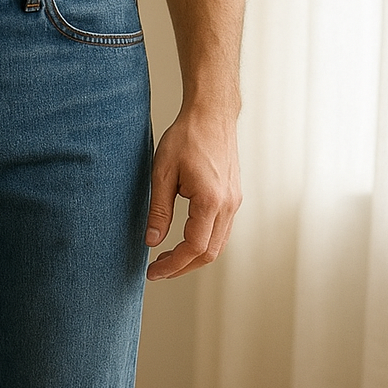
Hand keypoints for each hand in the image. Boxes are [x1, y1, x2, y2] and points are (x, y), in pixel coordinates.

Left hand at [144, 107, 241, 279]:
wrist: (212, 114)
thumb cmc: (186, 137)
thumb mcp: (162, 173)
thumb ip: (158, 210)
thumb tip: (152, 241)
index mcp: (211, 201)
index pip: (194, 247)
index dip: (172, 265)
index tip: (152, 272)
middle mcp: (228, 205)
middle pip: (209, 253)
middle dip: (181, 267)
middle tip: (156, 270)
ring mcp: (234, 202)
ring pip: (217, 245)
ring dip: (193, 257)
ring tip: (167, 259)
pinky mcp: (233, 198)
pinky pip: (221, 231)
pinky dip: (203, 244)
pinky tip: (184, 241)